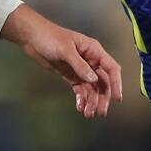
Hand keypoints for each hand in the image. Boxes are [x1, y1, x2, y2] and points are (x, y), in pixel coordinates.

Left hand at [0, 4, 122, 117]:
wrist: (32, 38)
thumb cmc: (50, 37)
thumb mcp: (66, 50)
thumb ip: (80, 65)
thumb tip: (93, 79)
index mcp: (94, 51)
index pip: (111, 68)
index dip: (116, 83)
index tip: (117, 98)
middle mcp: (90, 61)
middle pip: (103, 82)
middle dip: (103, 98)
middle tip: (101, 112)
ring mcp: (80, 69)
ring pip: (92, 88)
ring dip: (91, 101)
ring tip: (87, 113)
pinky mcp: (70, 76)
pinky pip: (80, 89)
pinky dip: (81, 98)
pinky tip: (80, 106)